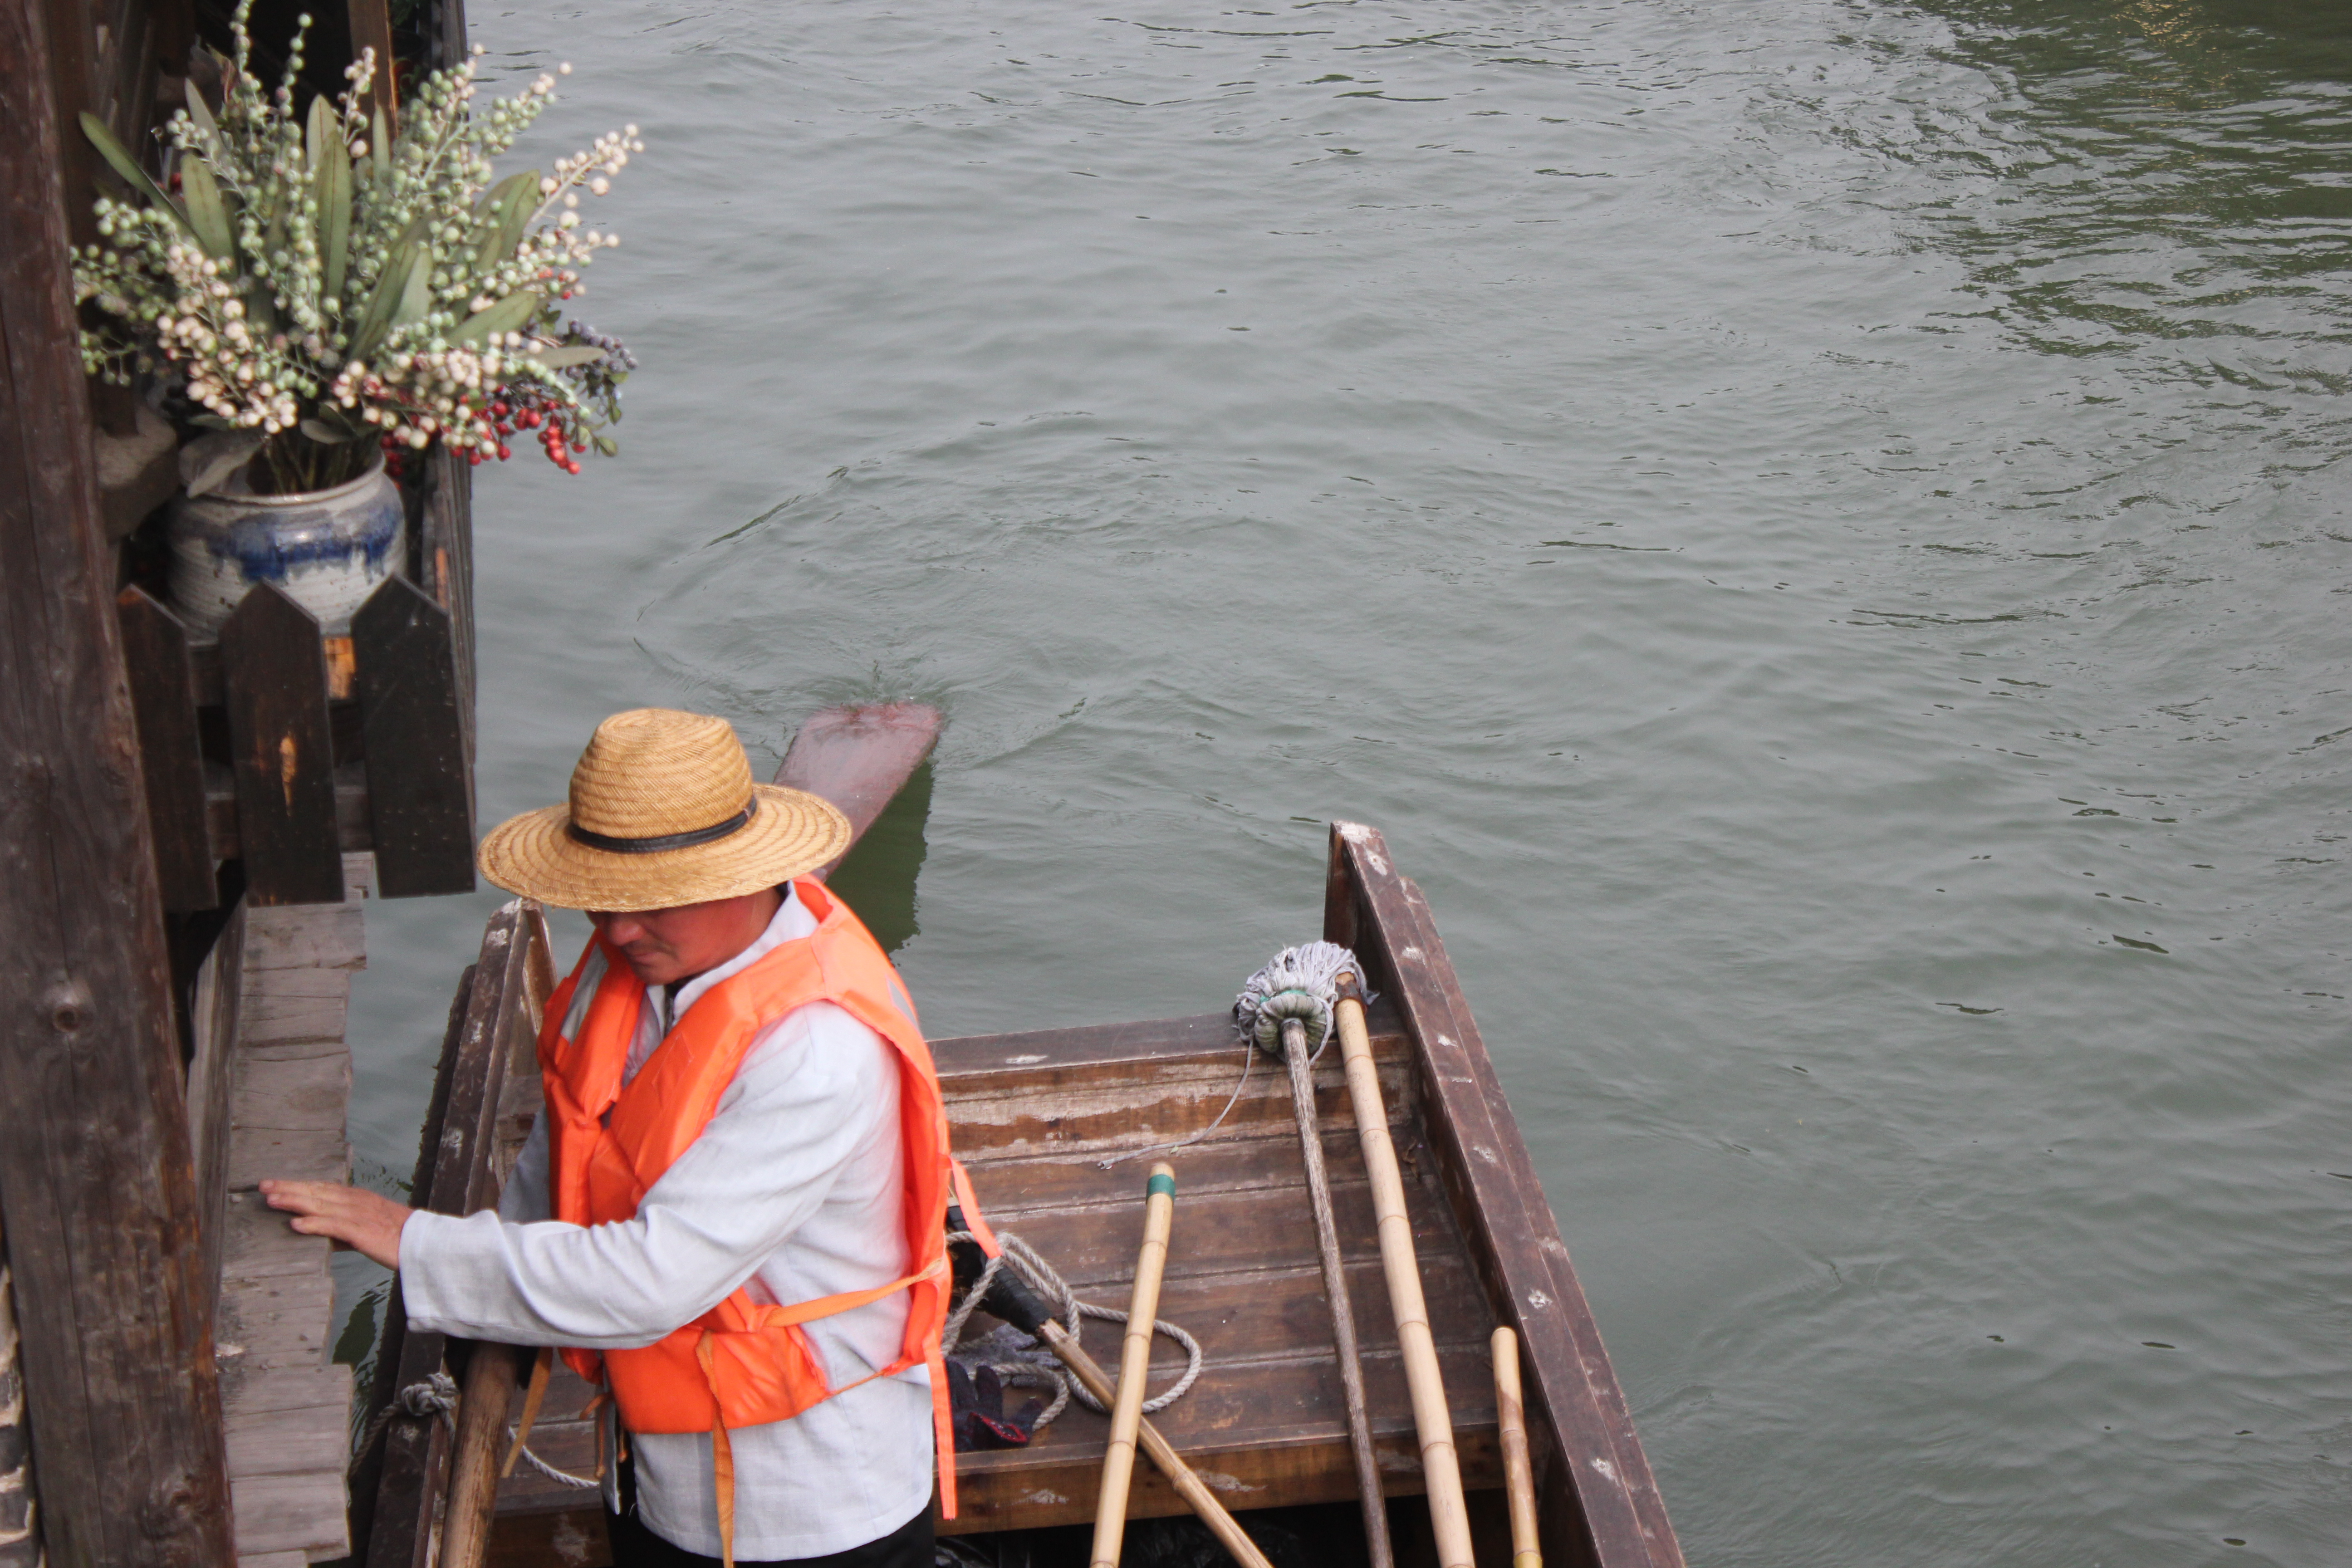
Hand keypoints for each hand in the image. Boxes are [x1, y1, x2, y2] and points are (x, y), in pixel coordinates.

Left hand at [260, 1180, 412, 1269]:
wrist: (425, 1243)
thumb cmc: (398, 1238)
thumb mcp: (368, 1228)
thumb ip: (341, 1229)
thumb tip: (317, 1233)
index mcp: (358, 1198)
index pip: (322, 1188)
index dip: (298, 1185)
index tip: (276, 1184)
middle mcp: (356, 1202)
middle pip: (317, 1191)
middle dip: (289, 1188)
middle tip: (264, 1186)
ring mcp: (359, 1215)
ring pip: (321, 1205)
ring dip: (294, 1201)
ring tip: (272, 1200)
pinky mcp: (362, 1232)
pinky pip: (333, 1226)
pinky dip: (313, 1224)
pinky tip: (295, 1224)